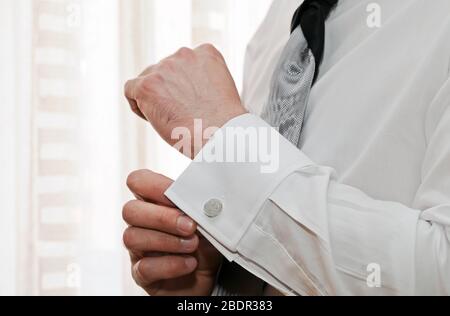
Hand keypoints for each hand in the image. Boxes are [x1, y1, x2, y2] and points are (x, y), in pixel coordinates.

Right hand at [123, 170, 222, 295]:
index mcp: (154, 201)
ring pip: (132, 237)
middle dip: (163, 217)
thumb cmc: (205, 240)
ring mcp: (139, 249)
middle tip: (191, 225)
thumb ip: (202, 196)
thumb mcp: (209, 216)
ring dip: (167, 241)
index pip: (138, 181)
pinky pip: (144, 267)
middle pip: (130, 210)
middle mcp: (141, 223)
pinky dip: (171, 264)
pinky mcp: (142, 274)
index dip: (155, 185)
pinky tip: (190, 263)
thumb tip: (210, 173)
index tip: (180, 193)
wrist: (209, 276)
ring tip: (193, 245)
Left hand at [124, 44, 246, 157]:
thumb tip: (184, 90)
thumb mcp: (220, 89)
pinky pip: (131, 89)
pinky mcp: (147, 85)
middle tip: (182, 114)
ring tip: (172, 119)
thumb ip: (202, 80)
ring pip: (147, 80)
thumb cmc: (222, 123)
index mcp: (206, 53)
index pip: (184, 63)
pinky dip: (138, 106)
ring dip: (155, 99)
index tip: (191, 103)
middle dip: (168, 91)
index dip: (184, 86)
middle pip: (164, 71)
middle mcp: (184, 54)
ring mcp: (164, 68)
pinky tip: (153, 119)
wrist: (218, 133)